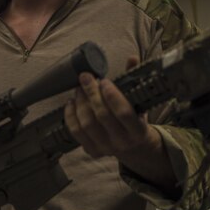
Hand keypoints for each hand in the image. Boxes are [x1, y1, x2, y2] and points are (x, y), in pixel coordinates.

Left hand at [64, 58, 177, 192]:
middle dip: (91, 93)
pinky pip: (76, 132)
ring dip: (80, 103)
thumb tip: (132, 58)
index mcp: (138, 130)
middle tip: (85, 77)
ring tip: (79, 89)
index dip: (111, 95)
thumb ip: (134, 79)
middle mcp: (123, 142)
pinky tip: (71, 103)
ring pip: (87, 124)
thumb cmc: (135, 117)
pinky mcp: (92, 151)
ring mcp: (106, 148)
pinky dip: (71, 116)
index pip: (123, 112)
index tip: (104, 80)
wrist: (133, 145)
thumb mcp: (139, 101)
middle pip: (102, 116)